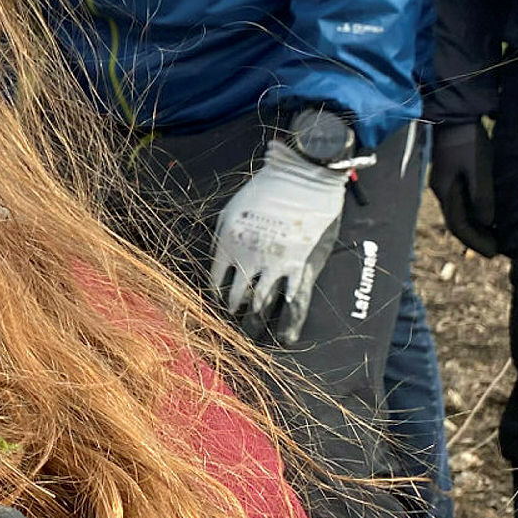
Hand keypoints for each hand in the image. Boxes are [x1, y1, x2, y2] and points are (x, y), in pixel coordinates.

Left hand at [209, 140, 349, 342]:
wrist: (302, 179)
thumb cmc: (263, 191)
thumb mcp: (229, 212)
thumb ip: (220, 240)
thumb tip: (215, 262)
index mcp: (228, 245)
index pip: (216, 281)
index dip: (216, 296)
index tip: (217, 304)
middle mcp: (250, 260)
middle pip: (238, 297)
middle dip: (234, 313)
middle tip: (232, 326)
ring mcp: (277, 266)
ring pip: (263, 304)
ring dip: (255, 322)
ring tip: (250, 336)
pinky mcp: (302, 268)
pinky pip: (295, 302)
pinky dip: (290, 322)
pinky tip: (284, 338)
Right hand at [429, 117, 499, 257]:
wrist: (454, 114)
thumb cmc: (468, 140)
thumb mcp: (478, 167)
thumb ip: (481, 196)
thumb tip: (486, 223)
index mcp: (446, 191)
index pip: (458, 226)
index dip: (476, 242)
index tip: (494, 253)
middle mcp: (442, 190)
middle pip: (457, 222)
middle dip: (476, 239)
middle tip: (496, 251)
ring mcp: (445, 182)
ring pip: (459, 213)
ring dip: (476, 227)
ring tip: (495, 236)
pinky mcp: (452, 173)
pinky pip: (462, 202)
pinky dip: (475, 213)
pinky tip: (488, 213)